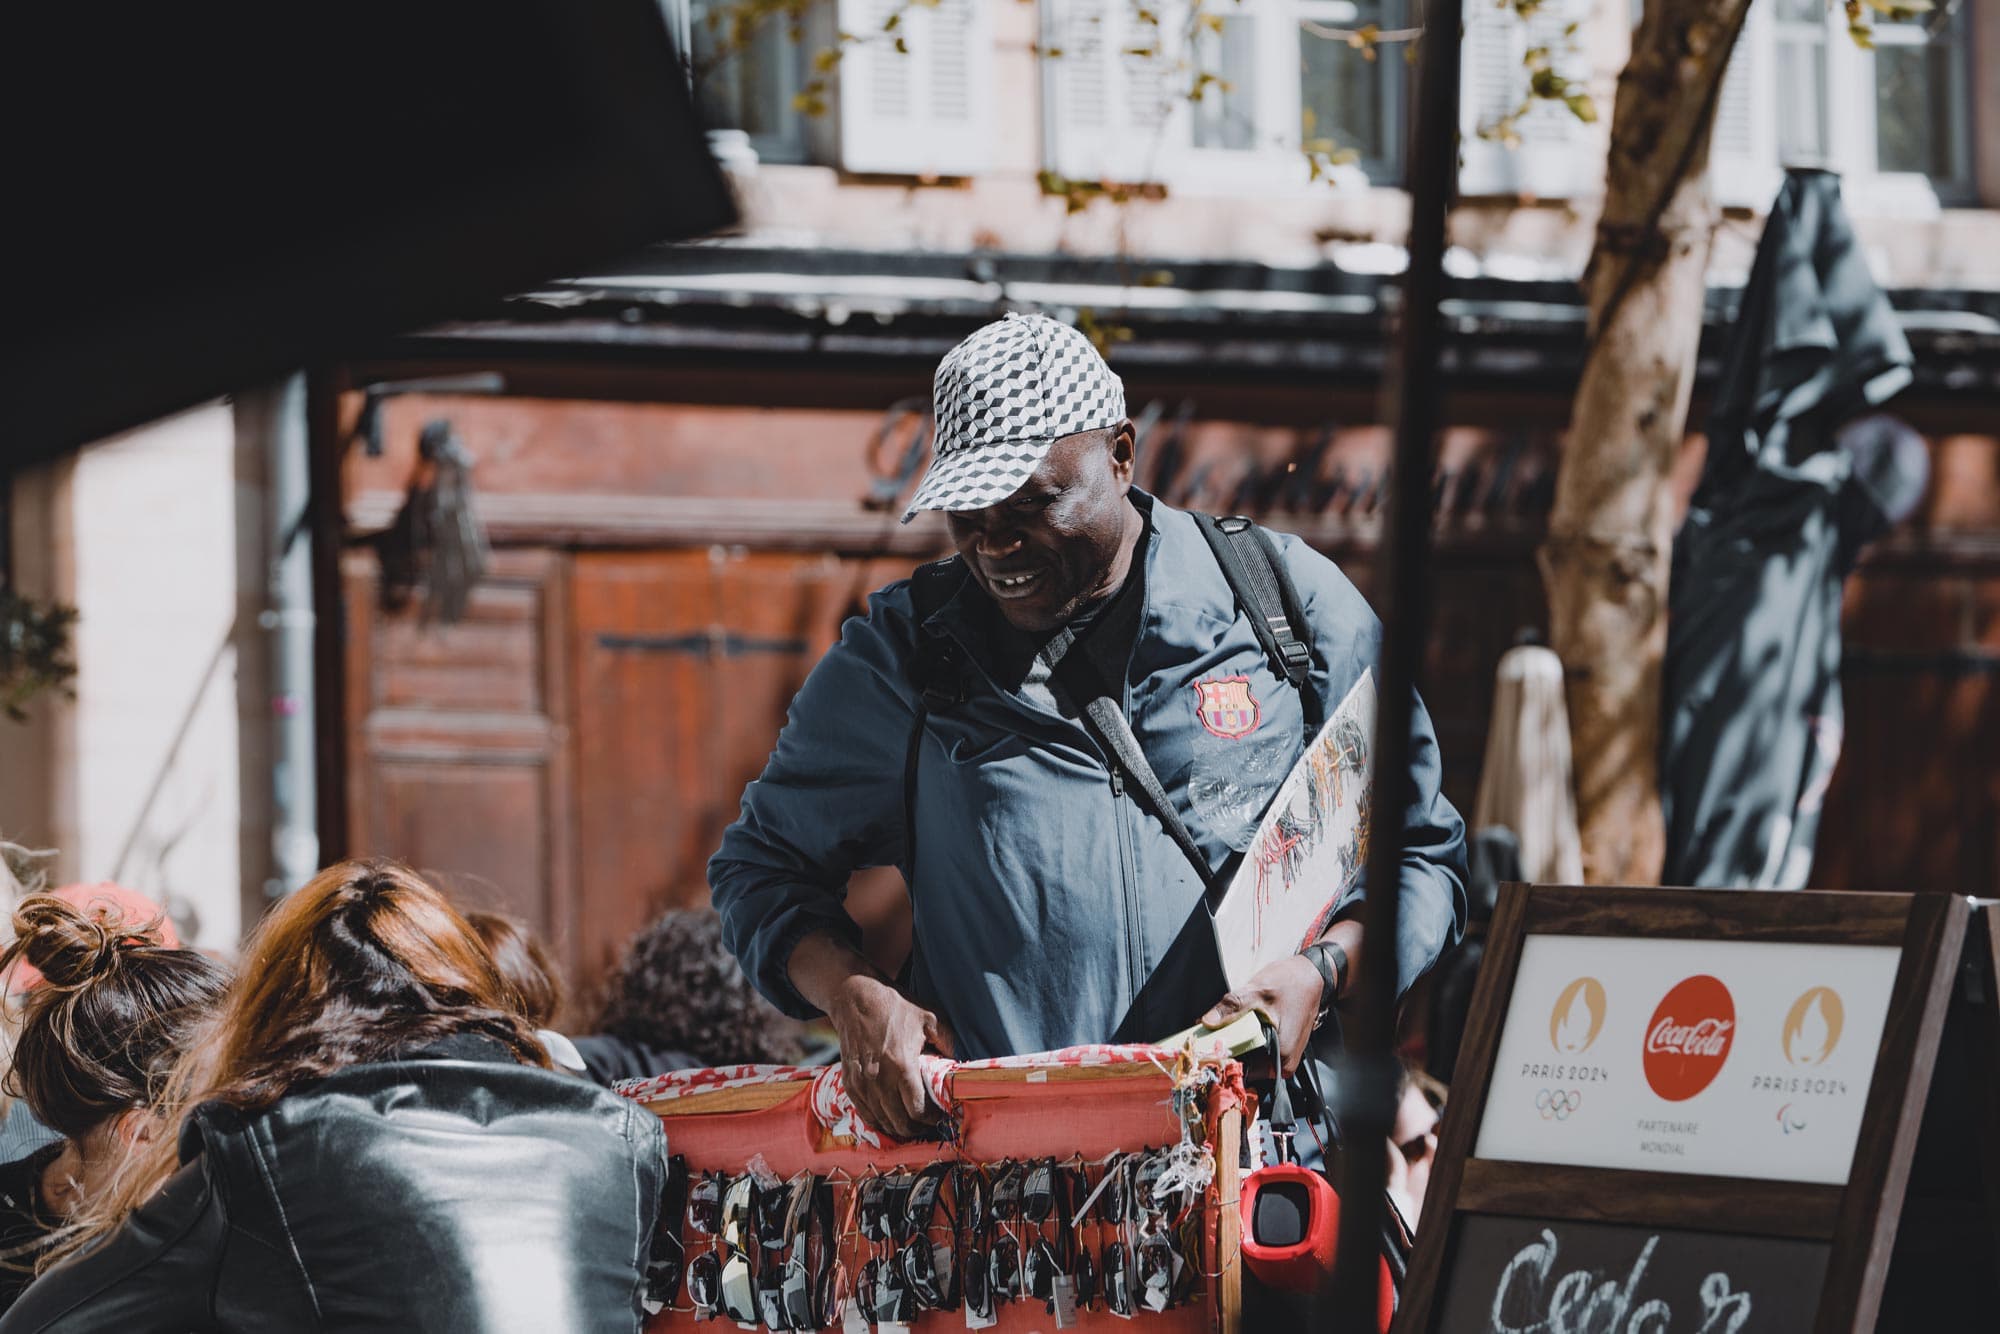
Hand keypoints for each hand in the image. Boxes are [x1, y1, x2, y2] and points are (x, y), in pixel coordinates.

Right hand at [824, 973, 954, 1140]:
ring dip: (898, 1127)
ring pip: (882, 1122)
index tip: (940, 1116)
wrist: (855, 997)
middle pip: (900, 1122)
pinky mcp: (849, 1083)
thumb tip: (961, 1063)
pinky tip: (890, 1117)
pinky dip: (879, 1121)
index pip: (917, 1110)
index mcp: (901, 1065)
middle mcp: (879, 1079)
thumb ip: (949, 1041)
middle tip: (928, 1123)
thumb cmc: (894, 1006)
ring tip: (912, 1123)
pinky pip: (865, 1114)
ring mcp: (861, 1083)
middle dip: (917, 1128)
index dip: (932, 1119)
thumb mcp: (930, 1017)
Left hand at [1200, 953, 1324, 1075]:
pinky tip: (1227, 1027)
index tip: (1199, 1051)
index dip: (1220, 1061)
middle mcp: (1282, 1065)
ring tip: (1210, 1032)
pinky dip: (1238, 1039)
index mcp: (1281, 1059)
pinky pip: (1252, 1048)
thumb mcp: (1259, 992)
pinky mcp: (1275, 1046)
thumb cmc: (1292, 984)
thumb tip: (1207, 1021)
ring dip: (1229, 1045)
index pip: (1243, 1071)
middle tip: (1200, 1038)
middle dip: (1221, 1052)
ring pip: (1246, 1057)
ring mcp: (1279, 1057)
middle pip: (1243, 1065)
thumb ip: (1233, 1007)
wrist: (1312, 975)